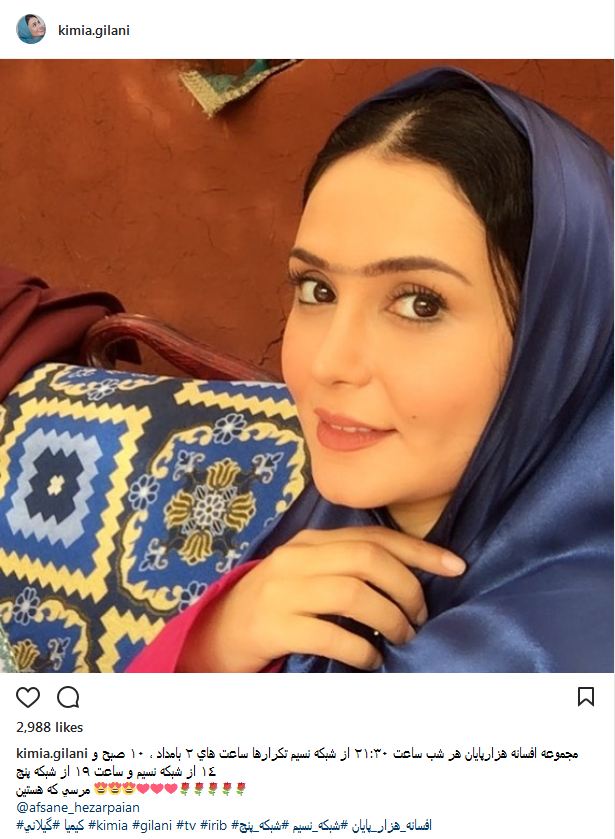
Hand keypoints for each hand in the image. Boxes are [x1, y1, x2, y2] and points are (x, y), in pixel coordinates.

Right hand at [177, 526, 465, 672]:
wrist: (219, 634)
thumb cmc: (278, 607)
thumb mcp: (312, 577)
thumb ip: (349, 570)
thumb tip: (412, 581)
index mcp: (311, 543)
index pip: (374, 537)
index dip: (420, 550)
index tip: (456, 566)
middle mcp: (296, 558)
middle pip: (368, 560)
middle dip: (407, 588)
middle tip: (419, 618)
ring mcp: (282, 591)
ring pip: (353, 594)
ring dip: (389, 619)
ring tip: (401, 638)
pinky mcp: (272, 625)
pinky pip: (329, 635)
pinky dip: (361, 649)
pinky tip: (371, 659)